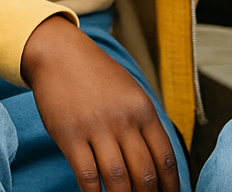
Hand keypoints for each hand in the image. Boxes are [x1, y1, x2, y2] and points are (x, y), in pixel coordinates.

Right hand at [21, 15, 178, 191]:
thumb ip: (143, 121)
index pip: (164, 155)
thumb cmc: (97, 75)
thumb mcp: (129, 91)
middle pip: (144, 172)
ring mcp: (96, 128)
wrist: (61, 54)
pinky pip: (87, 176)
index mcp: (142, 108)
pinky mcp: (70, 136)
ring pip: (117, 179)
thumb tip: (156, 159)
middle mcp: (123, 119)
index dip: (171, 184)